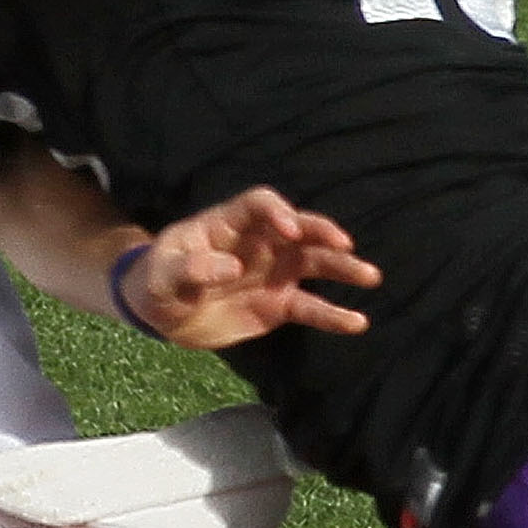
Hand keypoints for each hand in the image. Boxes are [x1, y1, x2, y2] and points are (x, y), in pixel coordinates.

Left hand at [124, 188, 378, 347]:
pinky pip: (310, 307)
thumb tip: (232, 268)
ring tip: (370, 276)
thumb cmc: (157, 282)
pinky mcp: (278, 305)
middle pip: (298, 230)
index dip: (277, 212)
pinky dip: (333, 315)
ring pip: (314, 264)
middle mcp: (260, 243)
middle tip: (345, 244)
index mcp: (229, 225)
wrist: (162, 313)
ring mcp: (273, 273)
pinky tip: (356, 322)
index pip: (259, 205)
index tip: (289, 231)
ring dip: (342, 268)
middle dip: (322, 233)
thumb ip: (191, 269)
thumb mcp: (162, 275)